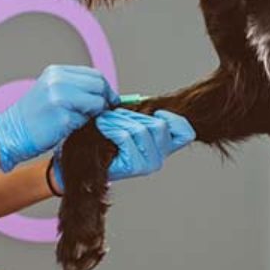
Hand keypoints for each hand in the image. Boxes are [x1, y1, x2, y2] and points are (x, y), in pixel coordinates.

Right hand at [0, 66, 117, 171]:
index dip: (105, 88)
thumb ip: (74, 86)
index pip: (94, 74)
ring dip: (96, 113)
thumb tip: (103, 91)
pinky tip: (71, 127)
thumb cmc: (33, 116)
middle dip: (105, 99)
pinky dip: (84, 124)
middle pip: (99, 85)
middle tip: (105, 110)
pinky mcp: (63, 117)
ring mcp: (60, 98)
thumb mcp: (51, 90)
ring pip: (97, 102)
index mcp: (56, 72)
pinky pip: (87, 120)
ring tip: (83, 119)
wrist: (11, 133)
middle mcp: (58, 81)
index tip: (109, 98)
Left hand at [49, 109, 194, 185]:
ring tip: (105, 122)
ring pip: (142, 129)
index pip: (186, 133)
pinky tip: (103, 129)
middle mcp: (160, 158)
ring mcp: (149, 164)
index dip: (174, 119)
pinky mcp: (135, 167)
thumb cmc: (104, 143)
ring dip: (119, 120)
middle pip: (159, 125)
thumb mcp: (127, 125)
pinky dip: (112, 128)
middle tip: (115, 116)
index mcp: (163, 148)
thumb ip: (142, 117)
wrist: (83, 164)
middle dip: (133, 115)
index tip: (156, 114)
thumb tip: (145, 102)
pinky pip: (127, 136)